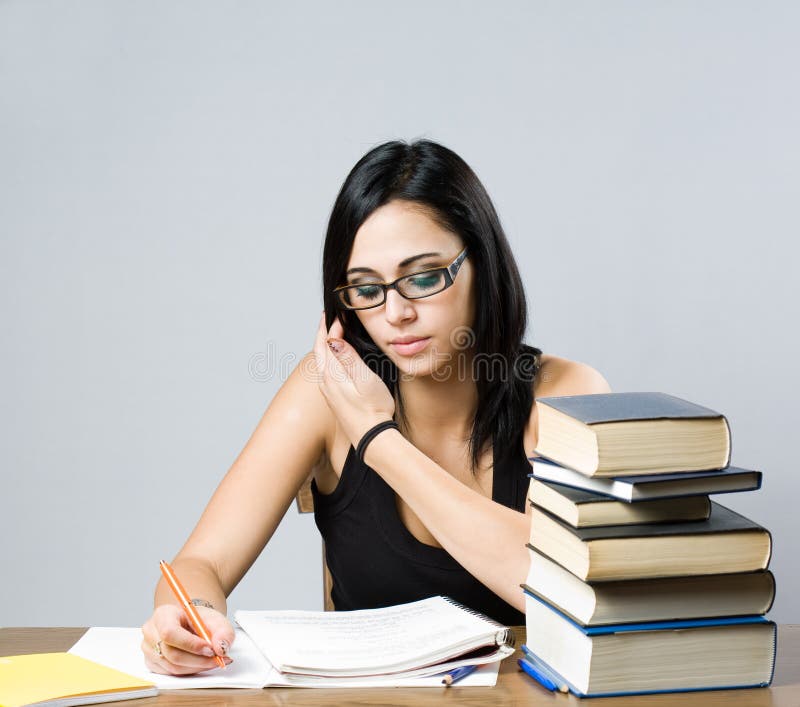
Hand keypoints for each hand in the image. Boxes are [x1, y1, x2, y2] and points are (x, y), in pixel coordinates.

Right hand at [141, 604, 233, 675]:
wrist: (192, 624)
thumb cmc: (199, 620)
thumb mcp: (216, 619)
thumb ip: (223, 631)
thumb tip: (221, 647)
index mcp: (163, 614)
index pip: (170, 632)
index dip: (190, 644)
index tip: (210, 648)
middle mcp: (152, 631)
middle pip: (171, 653)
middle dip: (198, 659)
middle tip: (217, 658)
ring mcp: (148, 649)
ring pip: (173, 667)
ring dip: (196, 667)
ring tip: (213, 660)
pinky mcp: (152, 663)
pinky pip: (171, 673)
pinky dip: (190, 671)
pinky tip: (201, 663)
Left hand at [314, 313, 395, 445]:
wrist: (372, 438)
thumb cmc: (373, 409)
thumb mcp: (364, 379)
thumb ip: (348, 358)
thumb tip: (332, 339)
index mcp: (331, 375)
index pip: (323, 344)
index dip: (327, 327)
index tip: (333, 314)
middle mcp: (325, 383)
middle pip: (319, 352)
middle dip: (323, 333)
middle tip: (329, 319)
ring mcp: (329, 392)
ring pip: (322, 362)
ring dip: (325, 346)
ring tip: (332, 334)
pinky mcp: (335, 399)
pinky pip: (327, 372)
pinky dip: (330, 359)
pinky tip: (338, 360)